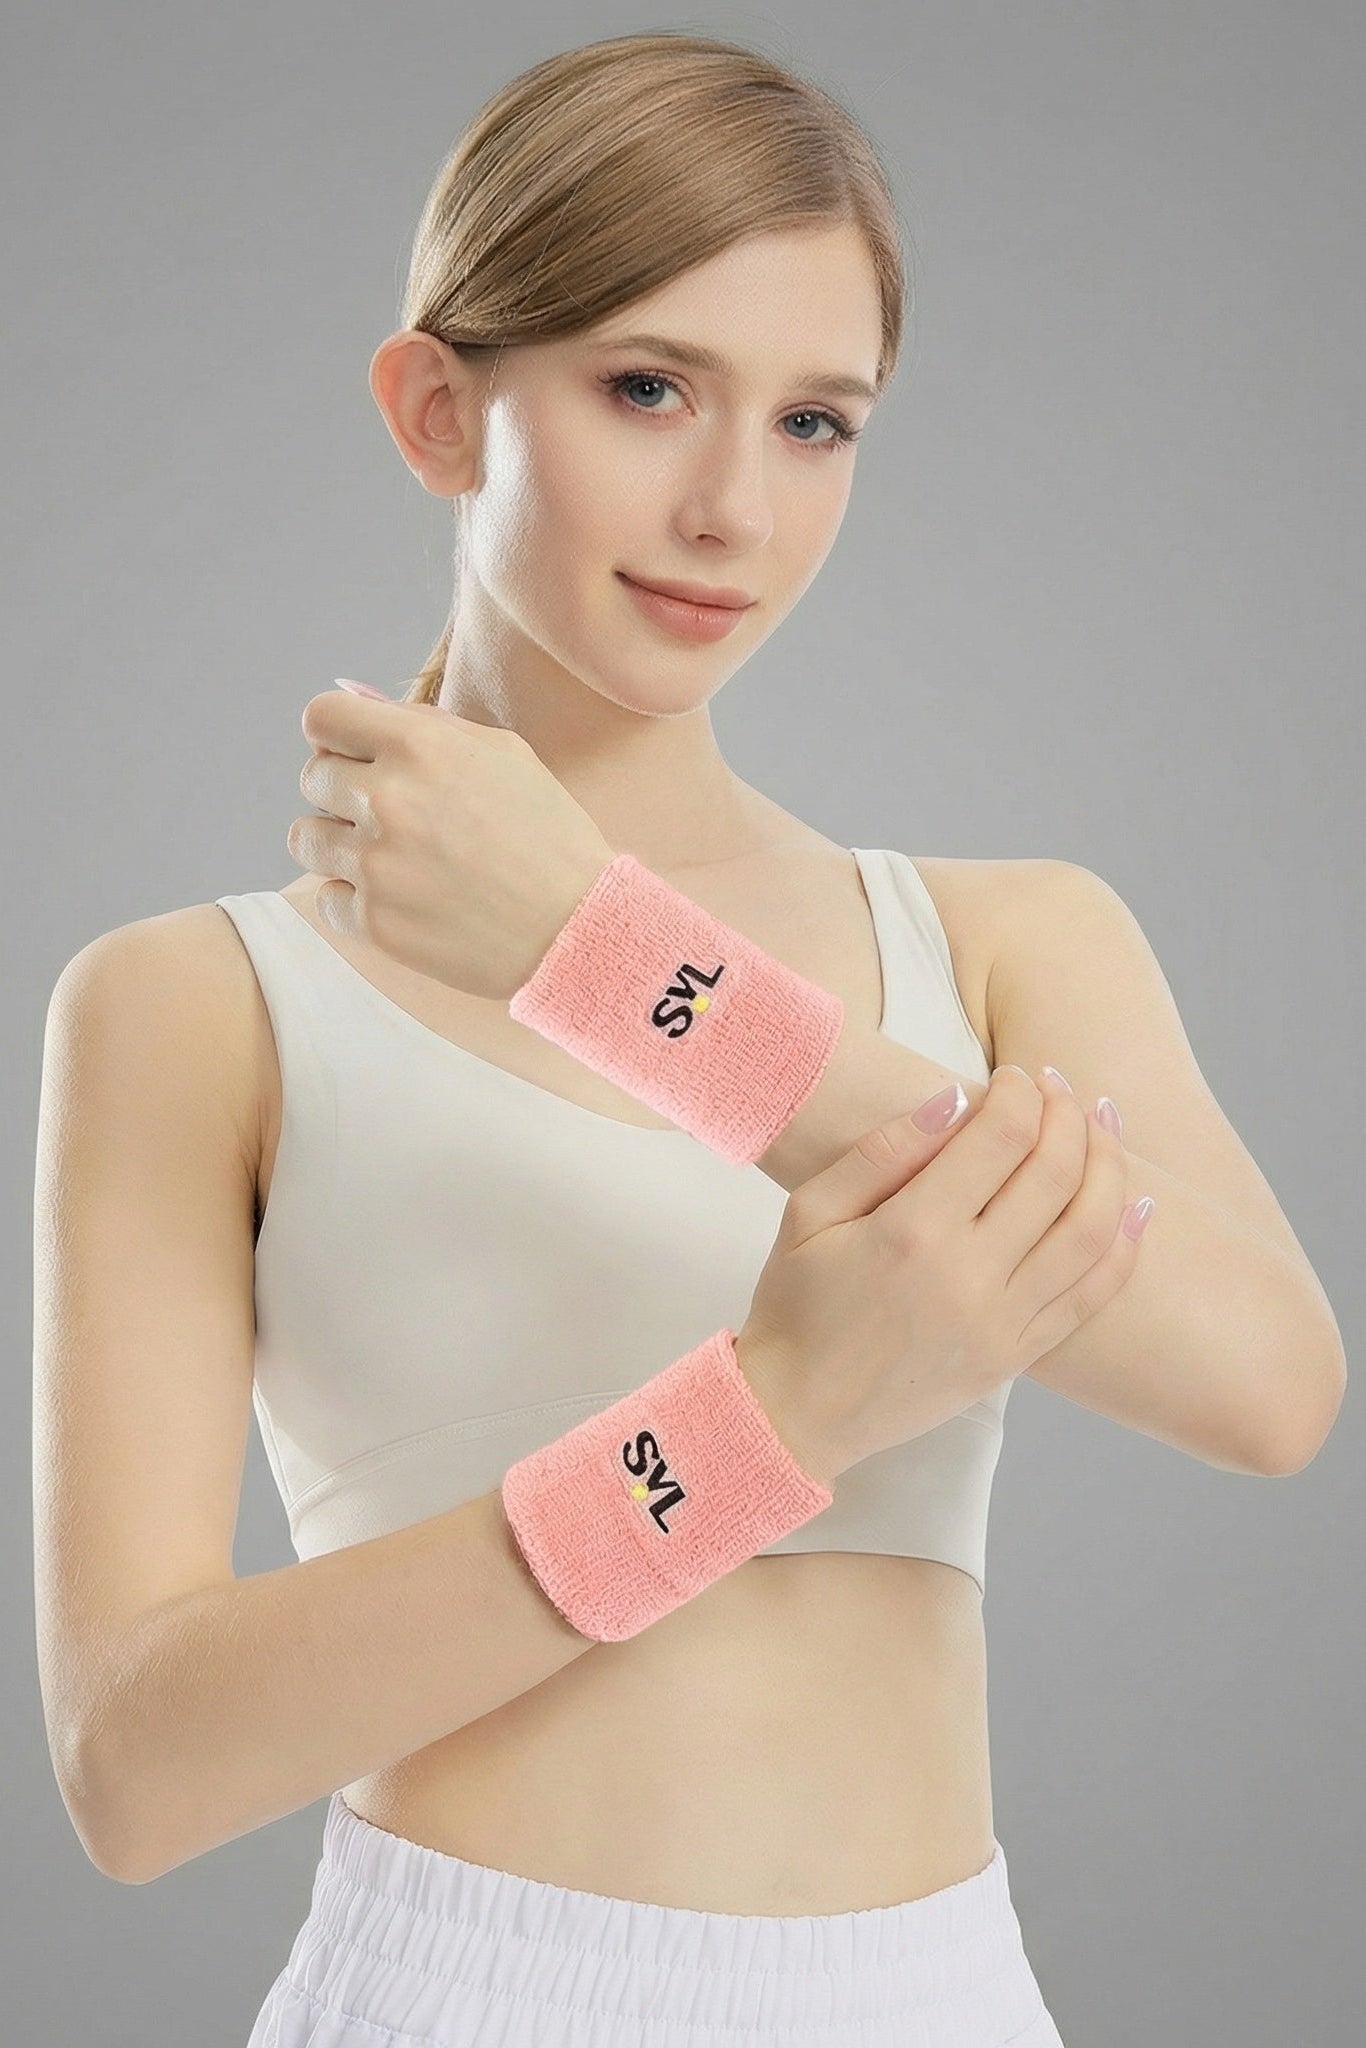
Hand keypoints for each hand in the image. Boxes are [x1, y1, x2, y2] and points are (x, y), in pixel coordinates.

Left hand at [286, 686, 614, 997]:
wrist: (579, 926)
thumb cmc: (549, 835)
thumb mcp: (504, 754)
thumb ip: (422, 722)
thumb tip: (353, 695)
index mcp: (420, 746)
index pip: (322, 717)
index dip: (337, 736)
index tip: (357, 756)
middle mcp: (389, 800)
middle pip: (312, 777)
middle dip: (342, 792)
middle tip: (392, 815)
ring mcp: (378, 864)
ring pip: (305, 839)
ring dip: (338, 844)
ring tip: (391, 857)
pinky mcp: (376, 921)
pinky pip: (328, 897)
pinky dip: (356, 899)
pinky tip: (404, 899)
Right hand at [736, 1064, 1149, 1479]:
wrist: (797, 1412)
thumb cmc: (795, 1305)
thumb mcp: (810, 1212)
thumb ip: (883, 1150)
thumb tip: (956, 1097)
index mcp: (913, 1231)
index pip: (1001, 1136)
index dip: (1018, 1091)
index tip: (1012, 1074)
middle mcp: (969, 1276)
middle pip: (1056, 1172)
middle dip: (1068, 1113)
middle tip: (1058, 1088)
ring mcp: (1001, 1322)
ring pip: (1090, 1230)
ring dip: (1108, 1166)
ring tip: (1101, 1126)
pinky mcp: (1016, 1355)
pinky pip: (1091, 1295)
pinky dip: (1124, 1245)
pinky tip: (1135, 1206)